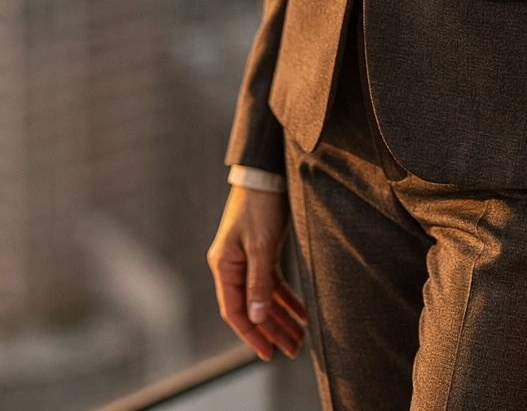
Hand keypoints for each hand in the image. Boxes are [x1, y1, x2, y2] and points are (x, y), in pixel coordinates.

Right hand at [207, 186, 306, 360]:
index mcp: (224, 266)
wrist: (266, 174)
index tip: (268, 352)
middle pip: (252, 308)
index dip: (251, 334)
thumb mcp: (261, 245)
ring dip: (281, 317)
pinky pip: (273, 282)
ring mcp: (247, 260)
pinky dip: (286, 298)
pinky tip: (301, 312)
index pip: (235, 311)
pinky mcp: (262, 251)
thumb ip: (259, 281)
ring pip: (264, 297)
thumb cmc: (259, 206)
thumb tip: (256, 317)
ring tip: (299, 337)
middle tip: (292, 349)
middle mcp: (233, 266)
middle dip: (272, 330)